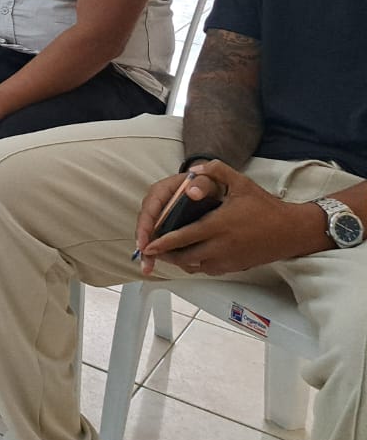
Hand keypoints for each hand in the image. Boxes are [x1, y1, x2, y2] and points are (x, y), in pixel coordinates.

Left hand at [138, 161, 318, 277]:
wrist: (292, 231)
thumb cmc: (264, 205)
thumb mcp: (240, 182)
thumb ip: (215, 170)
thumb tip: (192, 169)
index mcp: (219, 225)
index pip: (184, 237)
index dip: (163, 242)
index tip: (148, 245)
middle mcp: (222, 246)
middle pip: (185, 257)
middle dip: (166, 255)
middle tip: (152, 250)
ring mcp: (229, 260)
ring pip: (195, 266)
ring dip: (179, 262)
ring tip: (166, 254)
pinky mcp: (236, 267)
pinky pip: (209, 270)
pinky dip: (195, 265)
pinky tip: (189, 257)